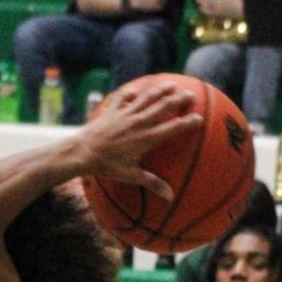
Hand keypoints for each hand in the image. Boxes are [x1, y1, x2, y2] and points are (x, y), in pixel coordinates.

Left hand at [76, 77, 201, 203]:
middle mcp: (139, 122)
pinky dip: (131, 93)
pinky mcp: (113, 110)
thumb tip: (170, 197)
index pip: (172, 128)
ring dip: (161, 90)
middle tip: (191, 95)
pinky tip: (135, 90)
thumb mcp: (131, 176)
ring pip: (147, 97)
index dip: (187, 123)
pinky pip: (124, 97)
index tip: (198, 119)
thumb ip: (152, 183)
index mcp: (146, 138)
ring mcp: (126, 113)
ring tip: (171, 85)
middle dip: (179, 99)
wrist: (82, 152)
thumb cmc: (107, 167)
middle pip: (163, 106)